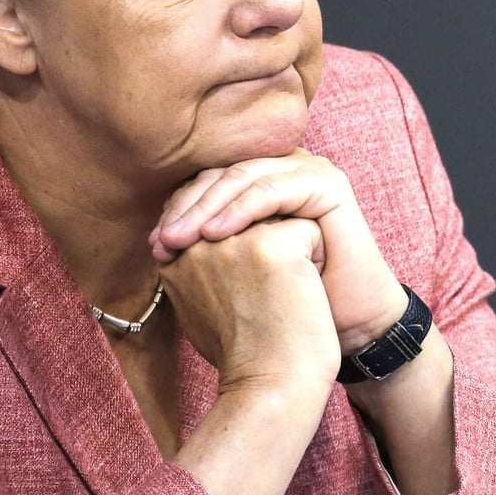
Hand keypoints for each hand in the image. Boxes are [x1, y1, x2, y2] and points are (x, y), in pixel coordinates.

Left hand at [150, 149, 407, 352]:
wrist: (342, 326)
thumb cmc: (289, 302)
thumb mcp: (238, 268)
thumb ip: (205, 245)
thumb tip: (154, 239)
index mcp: (264, 182)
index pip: (211, 180)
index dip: (180, 208)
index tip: (154, 245)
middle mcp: (287, 168)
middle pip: (224, 174)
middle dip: (188, 207)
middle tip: (163, 240)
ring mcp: (310, 171)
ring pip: (245, 177)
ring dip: (207, 207)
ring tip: (182, 239)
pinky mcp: (329, 184)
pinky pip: (273, 189)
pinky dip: (241, 209)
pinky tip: (217, 235)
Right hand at [159, 217, 340, 390]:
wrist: (271, 388)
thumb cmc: (245, 353)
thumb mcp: (205, 303)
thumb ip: (203, 263)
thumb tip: (218, 229)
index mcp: (174, 255)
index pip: (221, 214)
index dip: (251, 248)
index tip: (253, 297)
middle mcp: (196, 241)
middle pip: (252, 210)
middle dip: (271, 248)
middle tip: (270, 301)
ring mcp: (231, 241)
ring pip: (280, 215)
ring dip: (292, 250)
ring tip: (284, 296)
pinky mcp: (270, 245)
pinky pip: (309, 228)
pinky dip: (317, 259)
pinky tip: (302, 294)